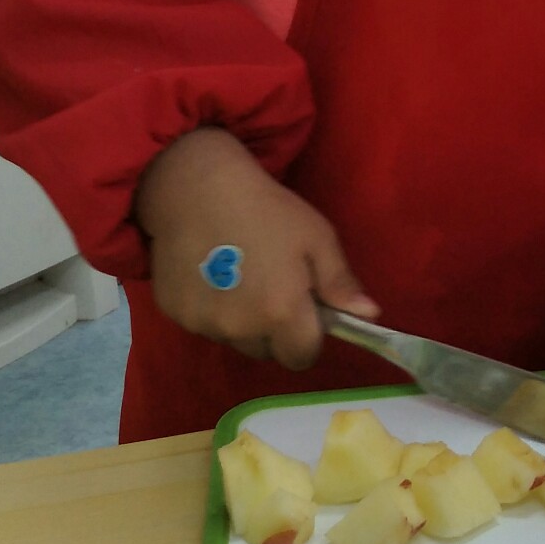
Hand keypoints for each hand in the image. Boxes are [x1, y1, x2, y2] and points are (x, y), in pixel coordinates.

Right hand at [135, 127, 377, 368]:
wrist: (196, 186)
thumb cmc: (266, 208)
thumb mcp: (316, 238)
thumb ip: (341, 283)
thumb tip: (370, 315)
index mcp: (282, 313)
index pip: (301, 357)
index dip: (306, 339)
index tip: (303, 313)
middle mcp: (241, 328)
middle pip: (266, 351)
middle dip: (273, 331)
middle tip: (270, 288)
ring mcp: (203, 323)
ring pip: (234, 338)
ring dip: (240, 321)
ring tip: (237, 278)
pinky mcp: (174, 313)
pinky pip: (202, 324)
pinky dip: (209, 308)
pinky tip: (208, 273)